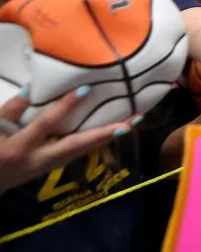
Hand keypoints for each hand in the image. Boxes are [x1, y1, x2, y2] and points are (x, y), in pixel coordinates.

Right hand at [0, 88, 137, 195]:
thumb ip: (12, 110)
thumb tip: (33, 88)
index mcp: (21, 147)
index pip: (47, 124)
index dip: (65, 106)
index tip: (86, 89)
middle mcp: (40, 159)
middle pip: (77, 145)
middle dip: (105, 134)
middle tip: (131, 121)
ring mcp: (50, 166)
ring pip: (84, 151)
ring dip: (108, 137)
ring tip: (133, 122)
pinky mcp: (54, 167)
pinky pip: (80, 153)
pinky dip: (97, 142)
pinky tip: (115, 130)